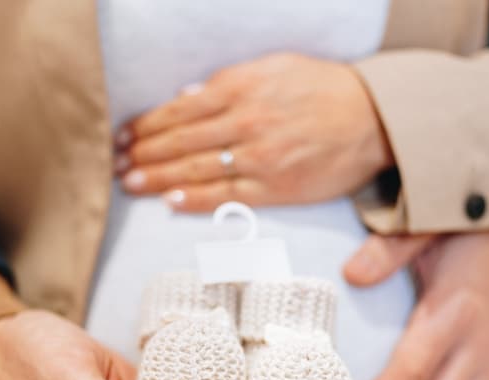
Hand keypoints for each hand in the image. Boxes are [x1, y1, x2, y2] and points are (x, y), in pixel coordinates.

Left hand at [116, 52, 392, 210]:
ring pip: (196, 169)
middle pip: (180, 141)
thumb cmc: (323, 90)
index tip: (123, 136)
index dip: (147, 125)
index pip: (180, 110)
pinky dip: (195, 199)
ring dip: (157, 177)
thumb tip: (188, 94)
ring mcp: (259, 158)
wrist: (373, 119)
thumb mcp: (276, 68)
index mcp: (242, 89)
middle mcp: (246, 123)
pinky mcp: (275, 188)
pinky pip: (227, 195)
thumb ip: (231, 81)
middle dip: (142, 153)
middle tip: (115, 165)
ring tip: (131, 183)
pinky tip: (169, 202)